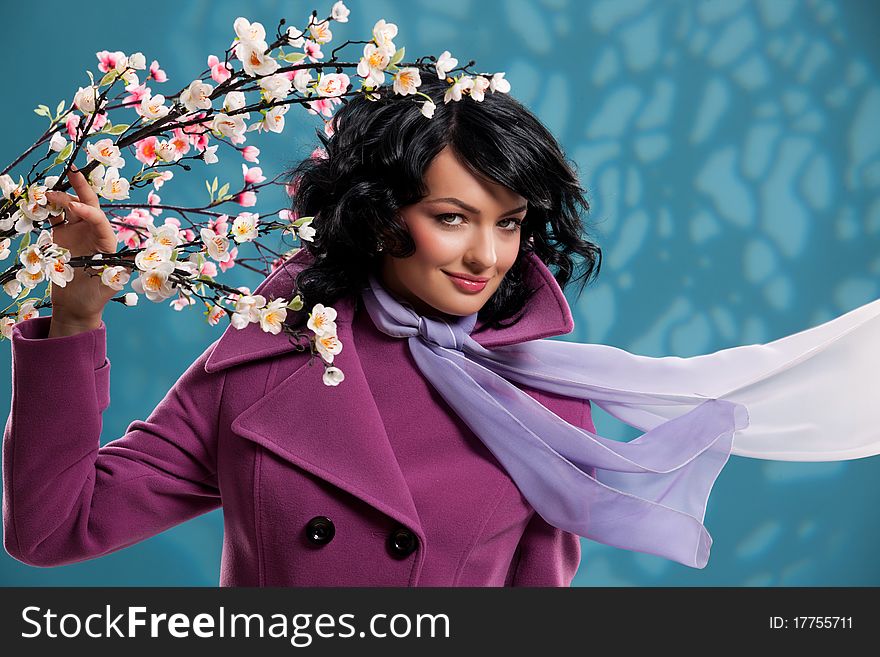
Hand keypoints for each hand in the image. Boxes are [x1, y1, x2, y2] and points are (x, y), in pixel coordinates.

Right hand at [44, 165, 130, 332]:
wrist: (76, 307)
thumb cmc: (95, 297)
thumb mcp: (110, 283)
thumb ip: (118, 270)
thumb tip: (134, 260)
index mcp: (107, 242)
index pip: (100, 220)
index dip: (88, 211)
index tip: (74, 208)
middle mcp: (93, 234)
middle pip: (89, 206)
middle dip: (82, 188)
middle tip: (73, 170)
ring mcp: (76, 233)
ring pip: (69, 209)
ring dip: (59, 198)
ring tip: (46, 193)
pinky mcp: (60, 237)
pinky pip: (54, 218)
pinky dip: (47, 208)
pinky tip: (39, 201)